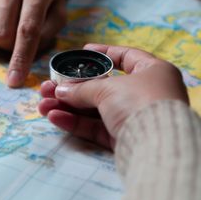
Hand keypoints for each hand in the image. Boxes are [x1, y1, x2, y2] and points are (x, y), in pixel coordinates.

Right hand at [38, 44, 188, 148]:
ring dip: (68, 106)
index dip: (102, 53)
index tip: (81, 52)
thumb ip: (81, 88)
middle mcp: (146, 94)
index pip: (126, 57)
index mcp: (153, 71)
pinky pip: (97, 128)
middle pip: (102, 87)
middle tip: (48, 87)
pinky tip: (54, 117)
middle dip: (72, 88)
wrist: (158, 147)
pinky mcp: (125, 140)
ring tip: (42, 105)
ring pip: (95, 109)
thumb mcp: (107, 88)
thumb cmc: (139, 102)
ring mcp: (135, 118)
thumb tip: (60, 91)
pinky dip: (76, 122)